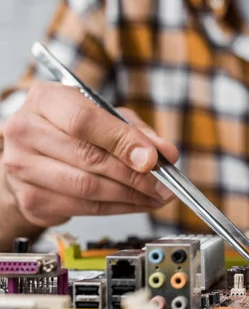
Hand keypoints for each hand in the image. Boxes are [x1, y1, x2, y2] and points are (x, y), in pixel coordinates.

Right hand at [1, 82, 178, 227]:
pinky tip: (138, 203)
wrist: (33, 155)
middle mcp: (26, 131)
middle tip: (165, 184)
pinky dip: (118, 208)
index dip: (122, 141)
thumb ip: (136, 131)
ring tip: (158, 196)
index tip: (153, 158)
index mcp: (46, 100)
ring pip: (88, 188)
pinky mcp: (31, 199)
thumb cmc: (72, 130)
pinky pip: (84, 208)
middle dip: (135, 175)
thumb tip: (166, 153)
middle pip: (89, 158)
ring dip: (131, 196)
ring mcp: (22, 168)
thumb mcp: (106, 116)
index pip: (84, 121)